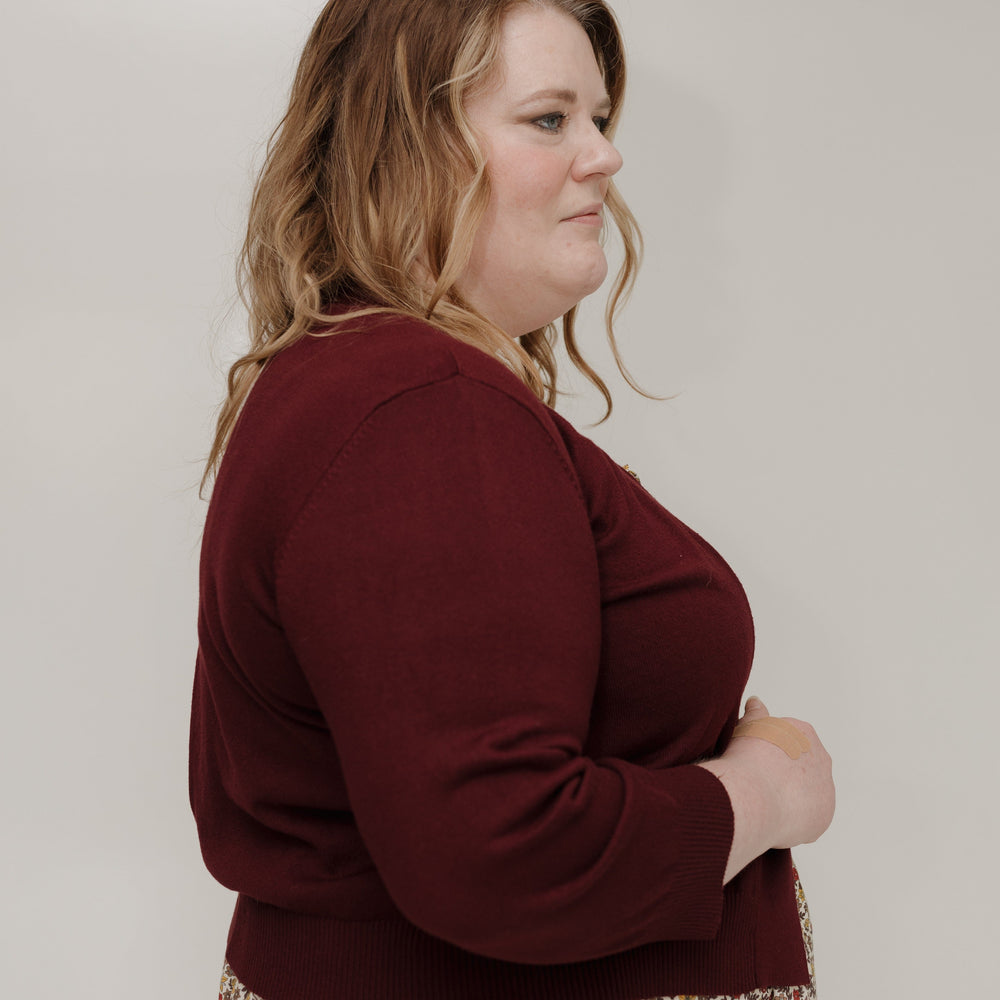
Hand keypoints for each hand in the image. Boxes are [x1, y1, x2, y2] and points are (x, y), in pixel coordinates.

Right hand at [697, 696, 834, 881]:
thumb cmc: (747, 758)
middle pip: (802, 766)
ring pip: (807, 793)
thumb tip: (756, 702)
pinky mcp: (824, 815)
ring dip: (791, 796)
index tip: (754, 760)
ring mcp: (825, 788)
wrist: (753, 794)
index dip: (768, 751)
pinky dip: (794, 819)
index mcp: (804, 733)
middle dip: (784, 773)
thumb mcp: (748, 726)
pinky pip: (808, 818)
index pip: (788, 741)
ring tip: (765, 802)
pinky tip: (774, 819)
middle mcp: (822, 758)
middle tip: (759, 780)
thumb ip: (756, 713)